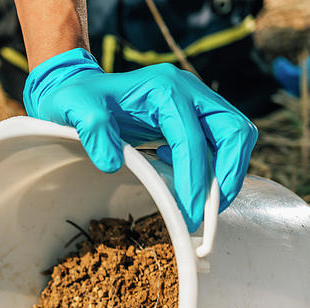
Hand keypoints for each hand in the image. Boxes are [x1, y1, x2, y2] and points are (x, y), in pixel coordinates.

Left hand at [23, 48, 257, 230]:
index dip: (194, 181)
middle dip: (228, 175)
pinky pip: (221, 142)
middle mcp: (189, 90)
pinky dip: (216, 167)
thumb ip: (92, 129)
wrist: (80, 90)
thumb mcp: (73, 108)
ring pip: (235, 136)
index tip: (188, 217)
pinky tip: (188, 184)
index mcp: (165, 88)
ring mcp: (196, 101)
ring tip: (207, 206)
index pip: (193, 140)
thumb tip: (112, 163)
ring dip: (228, 173)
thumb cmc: (77, 100)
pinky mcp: (196, 116)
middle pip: (234, 131)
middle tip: (211, 213)